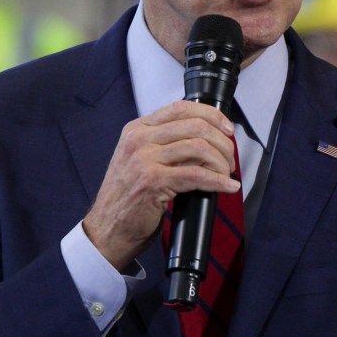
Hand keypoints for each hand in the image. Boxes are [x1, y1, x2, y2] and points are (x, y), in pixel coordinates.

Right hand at [82, 101, 239, 270]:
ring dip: (221, 162)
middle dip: (222, 143)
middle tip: (230, 160)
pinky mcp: (153, 181)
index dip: (212, 115)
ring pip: (199, 148)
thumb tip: (208, 139)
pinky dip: (218, 181)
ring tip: (226, 174)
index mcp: (137, 129)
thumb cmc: (128, 197)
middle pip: (196, 126)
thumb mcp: (141, 160)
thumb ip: (166, 144)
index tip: (227, 129)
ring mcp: (144, 159)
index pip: (181, 107)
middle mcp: (139, 139)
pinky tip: (227, 186)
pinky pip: (196, 175)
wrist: (107, 229)